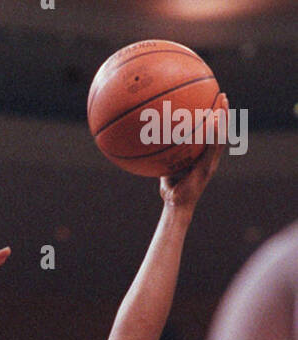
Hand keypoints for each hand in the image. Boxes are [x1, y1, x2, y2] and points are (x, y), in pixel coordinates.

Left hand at [159, 94, 227, 209]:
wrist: (176, 205)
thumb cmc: (170, 189)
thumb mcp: (167, 166)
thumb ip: (166, 153)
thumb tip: (154, 137)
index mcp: (203, 156)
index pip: (211, 134)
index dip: (215, 119)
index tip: (213, 101)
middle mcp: (210, 158)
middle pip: (221, 131)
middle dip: (223, 113)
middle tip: (223, 95)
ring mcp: (211, 162)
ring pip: (221, 137)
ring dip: (224, 119)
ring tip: (223, 103)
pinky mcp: (208, 168)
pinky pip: (213, 148)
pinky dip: (216, 134)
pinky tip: (215, 121)